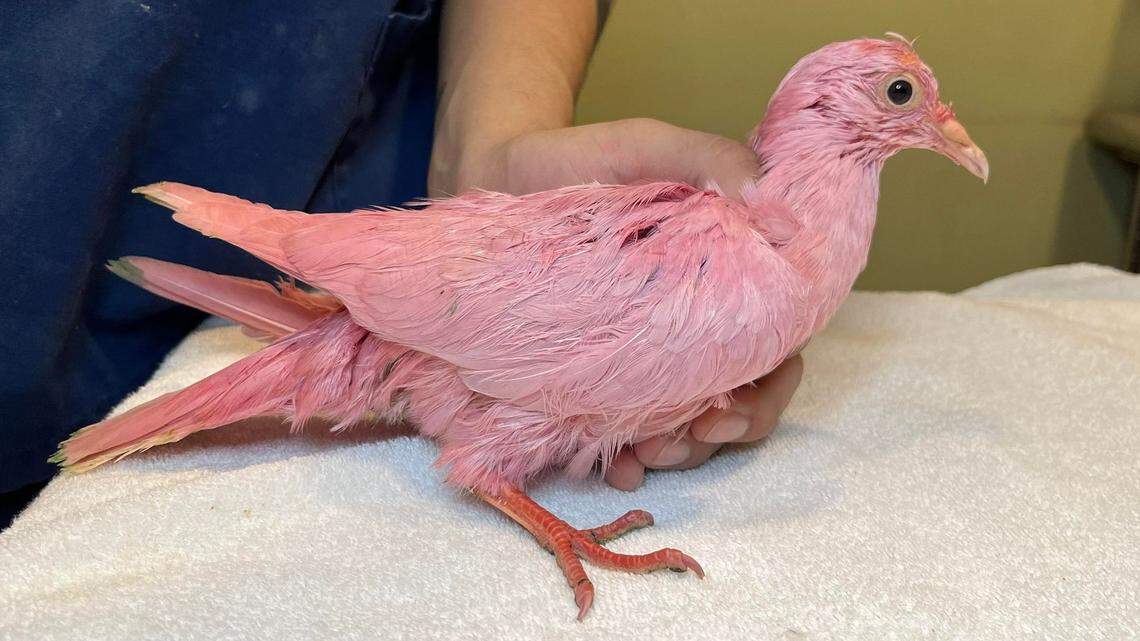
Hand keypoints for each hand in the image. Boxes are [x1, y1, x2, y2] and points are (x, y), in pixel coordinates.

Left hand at [429, 118, 805, 490]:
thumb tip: (769, 203)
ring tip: (642, 454)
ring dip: (677, 453)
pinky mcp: (593, 373)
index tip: (729, 409)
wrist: (494, 172)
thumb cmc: (577, 159)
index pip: (775, 345)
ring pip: (686, 427)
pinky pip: (620, 430)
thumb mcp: (645, 146)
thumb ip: (708, 158)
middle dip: (718, 436)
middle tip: (680, 440)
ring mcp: (643, 354)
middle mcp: (693, 324)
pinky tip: (613, 466)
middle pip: (737, 401)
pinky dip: (625, 458)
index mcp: (725, 277)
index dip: (768, 388)